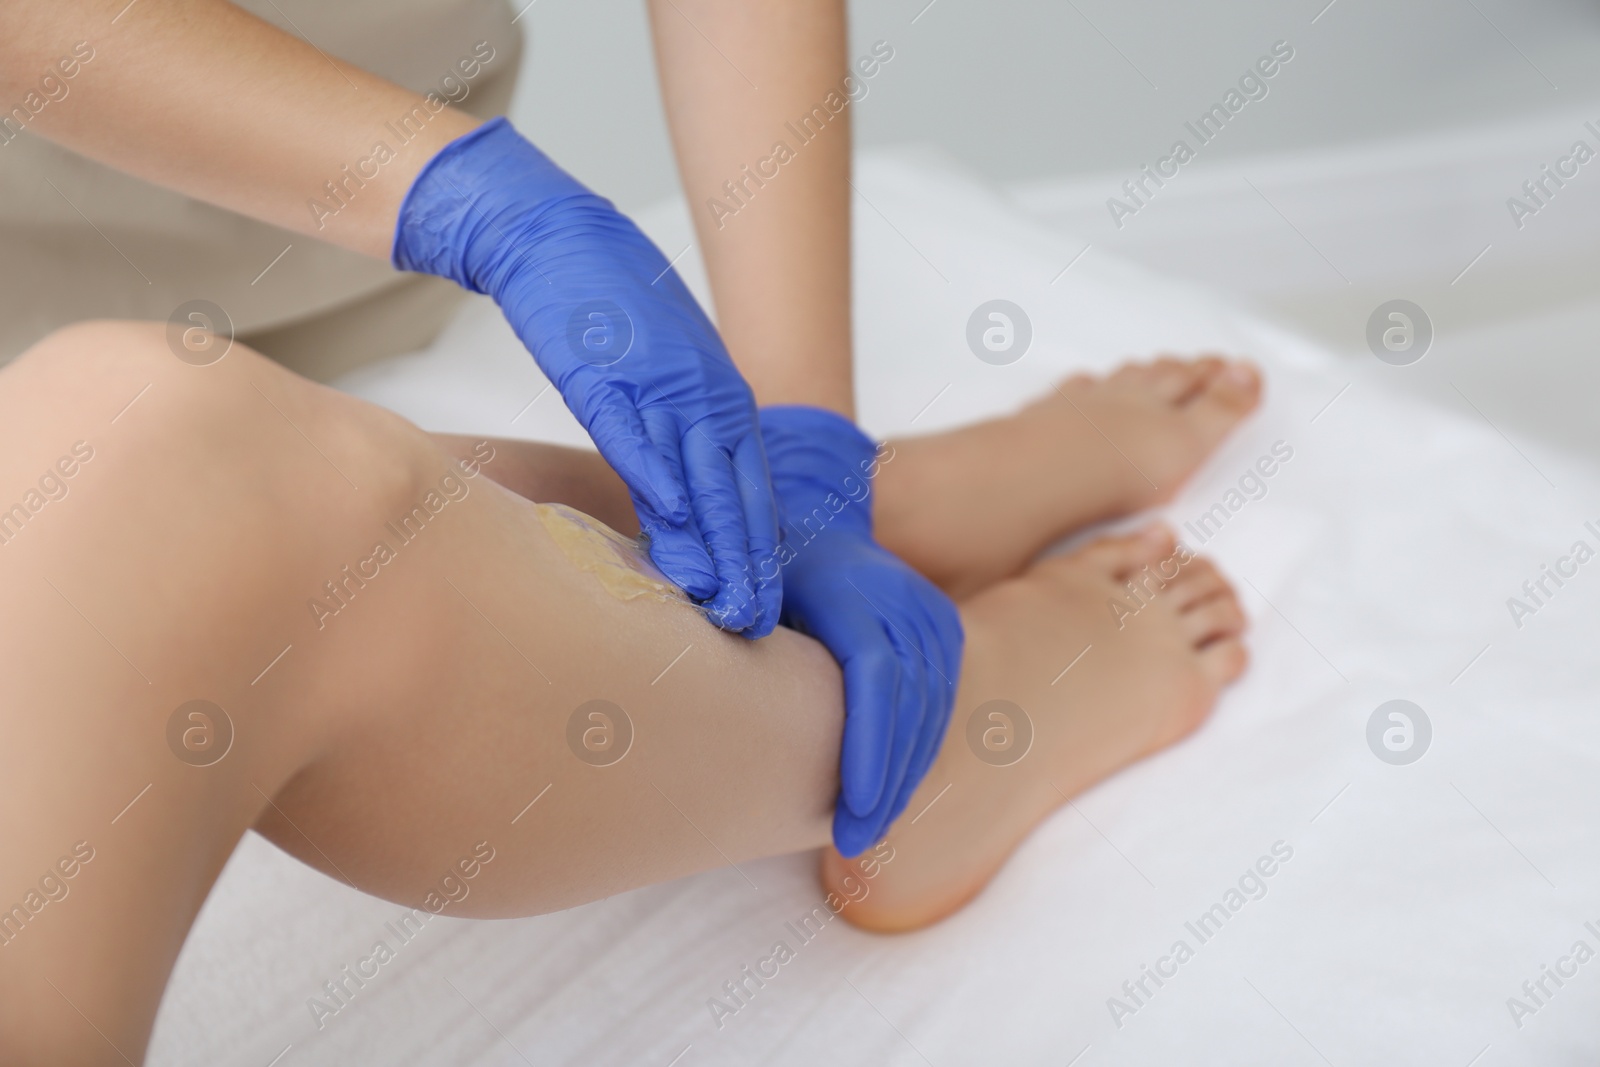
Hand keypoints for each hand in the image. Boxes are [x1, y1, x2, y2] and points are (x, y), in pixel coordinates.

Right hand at [393, 118, 779, 634]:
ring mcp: (657, 386)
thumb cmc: (614, 313)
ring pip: (693, 473)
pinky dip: (654, 473)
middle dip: (744, 565)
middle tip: (753, 623)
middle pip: (733, 494)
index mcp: (723, 401)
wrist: (558, 236)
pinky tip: (671, 515)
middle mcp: (704, 397)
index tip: (764, 610)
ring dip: (711, 541)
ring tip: (721, 598)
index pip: (750, 492)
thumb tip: (700, 503)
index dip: (758, 555)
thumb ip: (689, 439)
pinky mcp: (604, 373)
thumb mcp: (668, 379)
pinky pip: (634, 431)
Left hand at [760, 406, 963, 855]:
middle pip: (911, 703)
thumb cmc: (758, 561)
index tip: (851, 806)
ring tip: (866, 831)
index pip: (876, 675)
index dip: (868, 745)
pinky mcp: (944, 629)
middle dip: (888, 780)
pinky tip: (888, 794)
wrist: (812, 518)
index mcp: (849, 587)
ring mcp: (930, 612)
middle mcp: (901, 597)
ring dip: (905, 775)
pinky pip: (940, 700)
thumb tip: (713, 661)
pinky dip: (916, 751)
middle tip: (853, 841)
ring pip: (933, 708)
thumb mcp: (739, 579)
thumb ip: (731, 616)